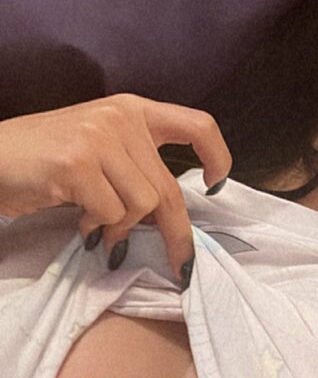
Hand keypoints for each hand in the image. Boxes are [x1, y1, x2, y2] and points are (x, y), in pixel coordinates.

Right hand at [0, 94, 231, 277]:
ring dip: (121, 229)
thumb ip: (134, 167)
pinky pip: (110, 214)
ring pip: (143, 205)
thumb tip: (169, 218)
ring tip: (96, 228)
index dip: (217, 155)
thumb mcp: (98, 149)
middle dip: (177, 236)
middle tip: (180, 266)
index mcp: (131, 110)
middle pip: (168, 188)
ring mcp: (99, 137)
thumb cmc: (41, 159)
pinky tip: (79, 224)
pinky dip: (97, 230)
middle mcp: (120, 118)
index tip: (216, 184)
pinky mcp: (78, 163)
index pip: (196, 123)